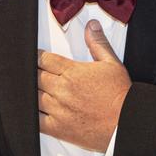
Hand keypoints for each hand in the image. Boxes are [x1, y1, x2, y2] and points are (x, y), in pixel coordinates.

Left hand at [37, 20, 131, 151]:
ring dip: (29, 92)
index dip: (36, 57)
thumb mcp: (112, 63)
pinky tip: (30, 110)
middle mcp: (62, 90)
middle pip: (35, 76)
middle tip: (29, 72)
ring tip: (28, 89)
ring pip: (32, 96)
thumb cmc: (120, 95)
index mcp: (72, 72)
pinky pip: (35, 120)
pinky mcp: (58, 128)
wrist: (127, 122)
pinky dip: (30, 115)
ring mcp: (58, 110)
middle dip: (31, 73)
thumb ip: (98, 43)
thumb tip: (92, 26)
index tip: (35, 57)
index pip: (43, 59)